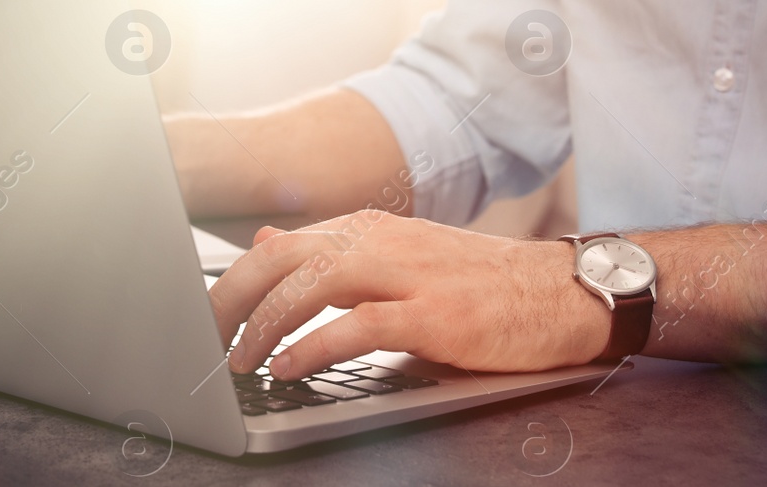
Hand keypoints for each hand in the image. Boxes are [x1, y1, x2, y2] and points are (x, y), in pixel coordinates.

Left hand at [210, 210, 615, 380]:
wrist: (561, 293)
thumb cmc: (480, 283)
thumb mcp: (397, 257)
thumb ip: (330, 252)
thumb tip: (264, 243)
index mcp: (370, 230)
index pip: (282, 248)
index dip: (234, 283)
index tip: (206, 321)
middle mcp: (384, 243)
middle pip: (284, 261)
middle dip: (232, 301)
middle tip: (206, 341)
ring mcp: (411, 276)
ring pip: (312, 287)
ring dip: (265, 326)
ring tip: (240, 360)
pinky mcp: (436, 315)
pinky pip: (358, 326)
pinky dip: (313, 345)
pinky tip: (288, 366)